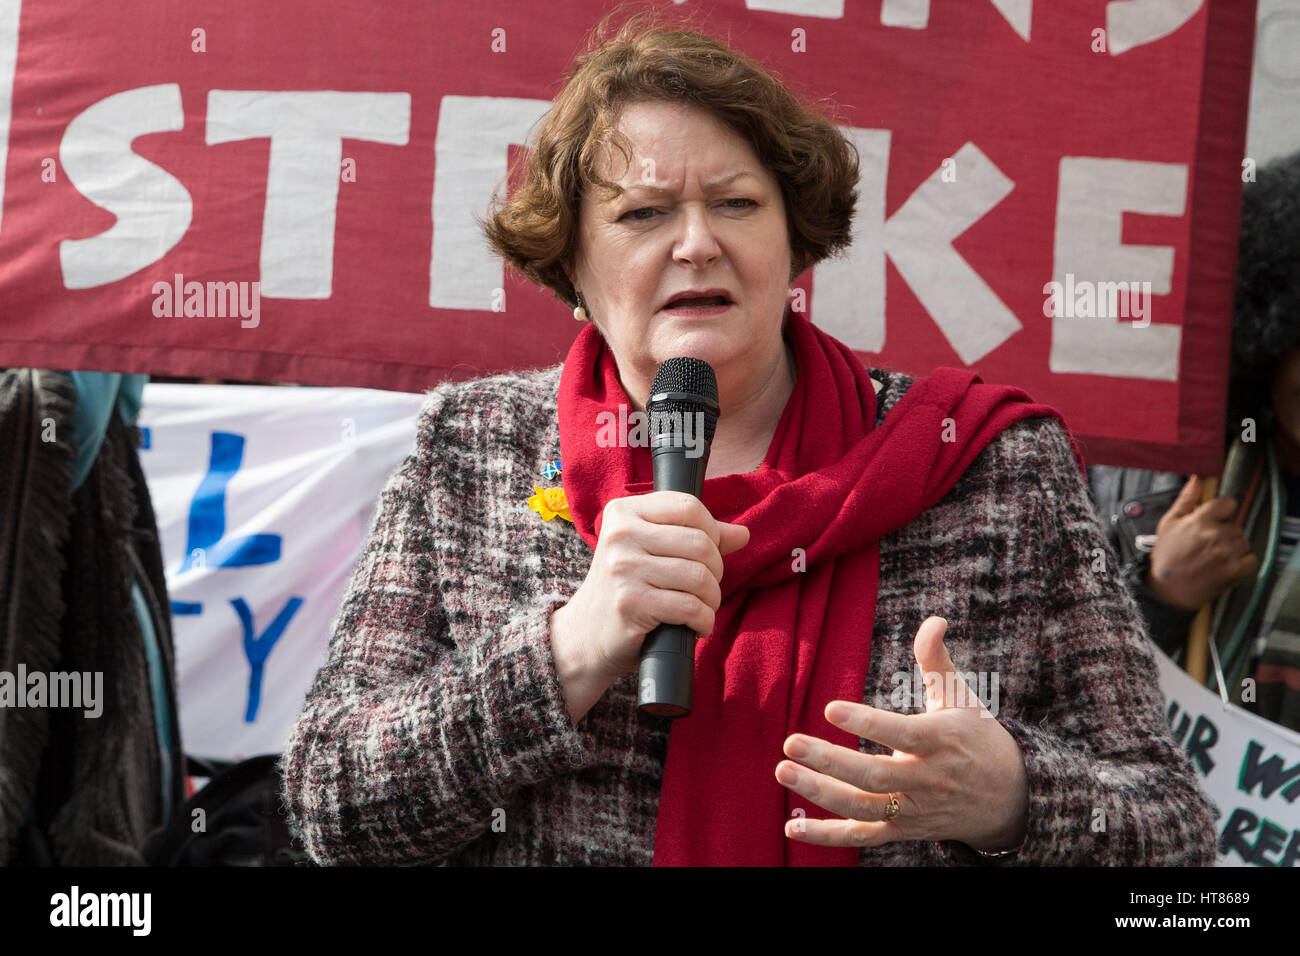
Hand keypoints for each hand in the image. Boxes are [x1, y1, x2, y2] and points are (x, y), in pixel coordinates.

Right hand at [549, 491, 748, 722]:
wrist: (585, 634)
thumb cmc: (626, 588)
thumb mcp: (653, 552)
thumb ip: (695, 536)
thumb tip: (742, 533)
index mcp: (624, 512)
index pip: (688, 506)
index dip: (711, 531)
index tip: (707, 554)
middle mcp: (621, 534)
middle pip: (700, 542)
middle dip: (715, 570)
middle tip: (706, 588)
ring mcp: (623, 568)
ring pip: (699, 576)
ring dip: (712, 599)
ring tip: (703, 608)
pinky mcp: (631, 602)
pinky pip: (690, 607)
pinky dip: (704, 621)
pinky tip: (697, 626)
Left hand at [774, 616, 1028, 853]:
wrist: (1010, 798)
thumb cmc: (976, 737)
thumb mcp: (961, 697)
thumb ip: (937, 660)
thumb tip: (934, 620)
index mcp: (941, 741)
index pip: (901, 734)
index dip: (866, 723)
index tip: (829, 708)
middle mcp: (927, 780)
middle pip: (875, 776)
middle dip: (830, 762)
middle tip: (790, 743)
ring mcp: (914, 810)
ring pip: (864, 807)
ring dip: (820, 794)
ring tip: (784, 771)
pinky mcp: (903, 830)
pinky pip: (863, 836)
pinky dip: (827, 836)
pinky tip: (791, 826)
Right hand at [1145, 476, 1256, 610]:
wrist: (1168, 589)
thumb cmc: (1166, 555)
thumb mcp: (1169, 523)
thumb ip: (1187, 499)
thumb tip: (1198, 478)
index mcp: (1201, 521)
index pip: (1228, 503)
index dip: (1220, 511)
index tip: (1212, 519)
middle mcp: (1217, 536)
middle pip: (1235, 524)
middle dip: (1224, 531)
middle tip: (1207, 543)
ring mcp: (1228, 554)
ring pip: (1243, 541)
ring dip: (1232, 546)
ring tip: (1213, 555)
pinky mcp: (1236, 570)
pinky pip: (1251, 558)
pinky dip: (1241, 561)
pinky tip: (1224, 564)